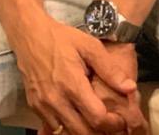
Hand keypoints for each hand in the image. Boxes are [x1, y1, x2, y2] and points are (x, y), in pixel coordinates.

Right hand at [16, 19, 135, 134]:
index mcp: (72, 84)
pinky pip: (54, 127)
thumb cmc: (60, 38)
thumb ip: (109, 69)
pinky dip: (67, 126)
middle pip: (83, 132)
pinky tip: (76, 116)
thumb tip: (130, 88)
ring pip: (67, 133)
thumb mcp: (88, 45)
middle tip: (110, 123)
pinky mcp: (34, 106)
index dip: (113, 123)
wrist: (28, 33)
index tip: (121, 119)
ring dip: (83, 131)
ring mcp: (42, 105)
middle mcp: (56, 100)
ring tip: (93, 121)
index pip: (97, 118)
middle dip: (100, 132)